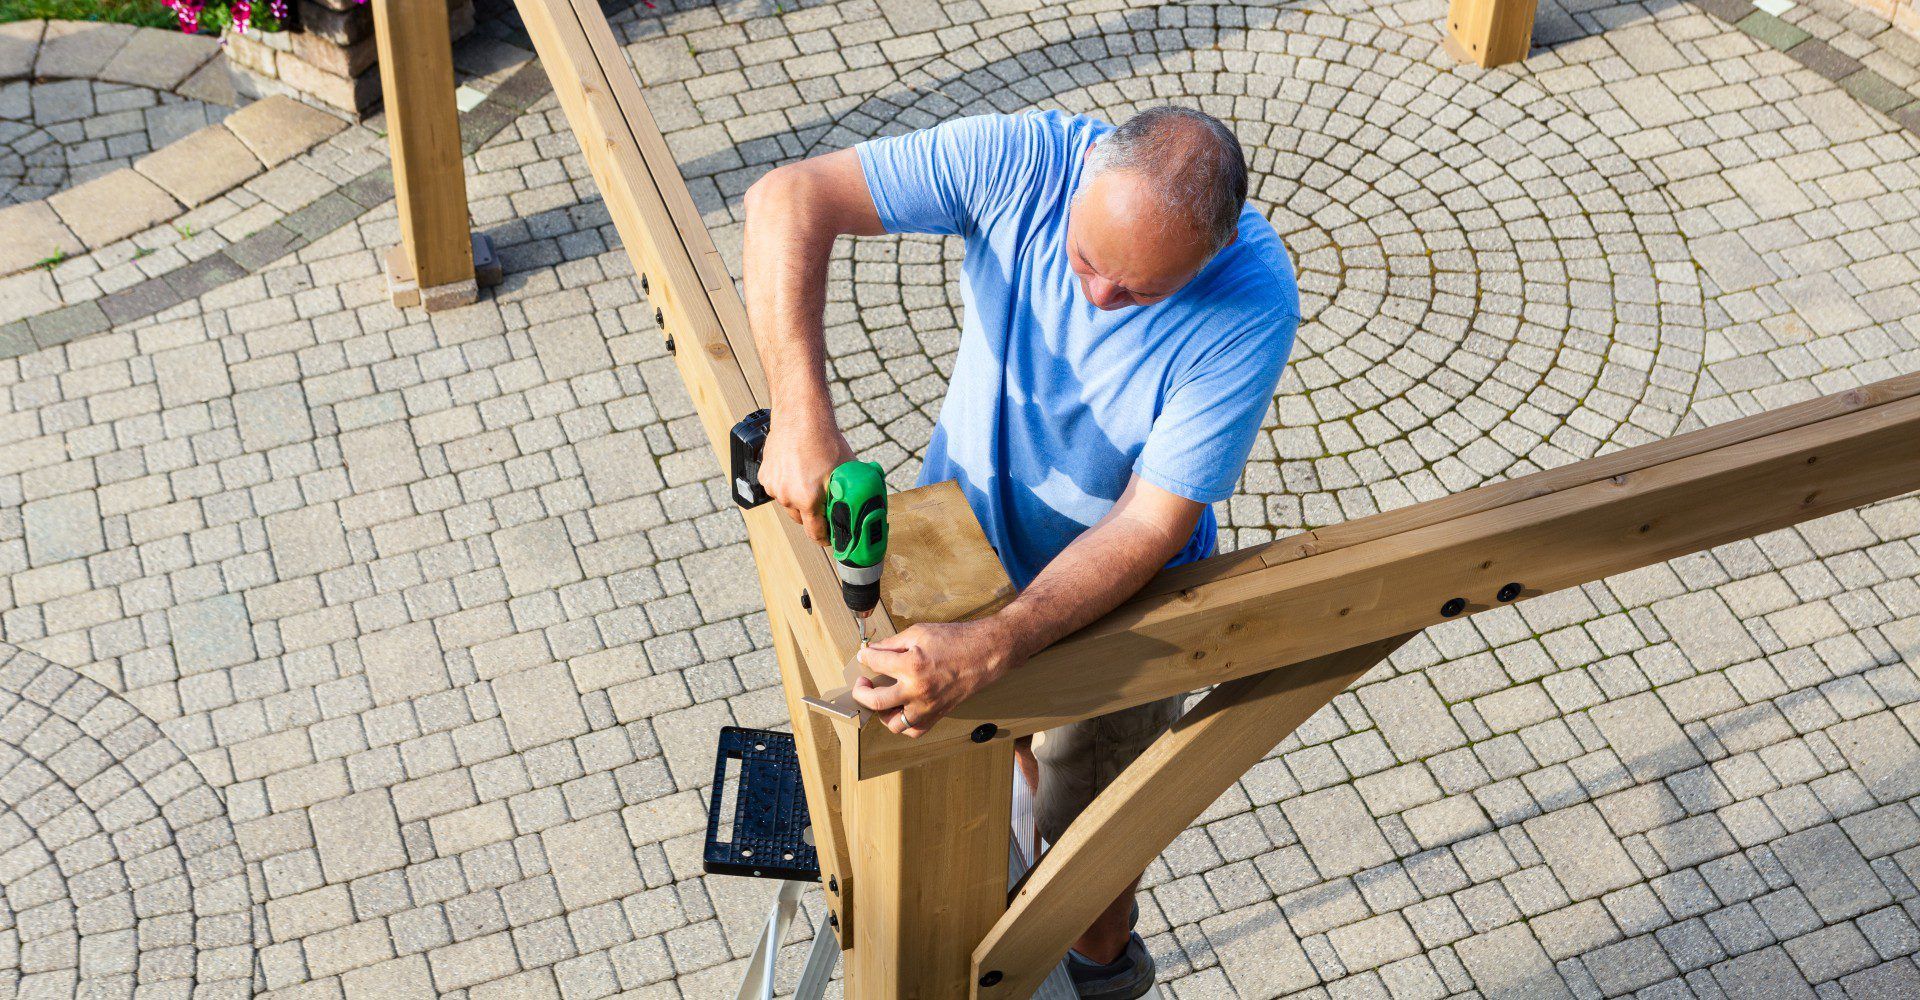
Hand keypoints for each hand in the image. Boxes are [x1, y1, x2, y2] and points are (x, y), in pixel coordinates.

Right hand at [758, 409, 851, 545]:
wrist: (801, 416)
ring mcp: (774, 486)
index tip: (831, 537)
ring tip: (811, 481)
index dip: (825, 537)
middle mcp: (787, 496)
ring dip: (799, 499)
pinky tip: (798, 471)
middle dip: (814, 516)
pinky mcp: (765, 476)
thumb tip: (861, 510)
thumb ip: (851, 495)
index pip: (815, 533)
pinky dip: (787, 485)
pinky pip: (778, 489)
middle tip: (825, 505)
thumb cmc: (825, 441)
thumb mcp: (847, 471)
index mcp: (808, 499)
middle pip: (801, 519)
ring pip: (789, 503)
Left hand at [851, 619, 1025, 736]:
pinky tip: (901, 710)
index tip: (864, 655)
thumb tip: (873, 650)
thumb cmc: (955, 640)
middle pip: (876, 701)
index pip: (875, 663)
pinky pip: (915, 730)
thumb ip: (892, 643)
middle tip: (863, 683)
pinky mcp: (938, 714)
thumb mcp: (919, 633)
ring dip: (882, 713)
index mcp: (912, 666)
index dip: (866, 657)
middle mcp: (917, 691)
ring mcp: (928, 707)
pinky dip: (904, 724)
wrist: (985, 653)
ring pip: (893, 724)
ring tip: (882, 699)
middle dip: (862, 692)